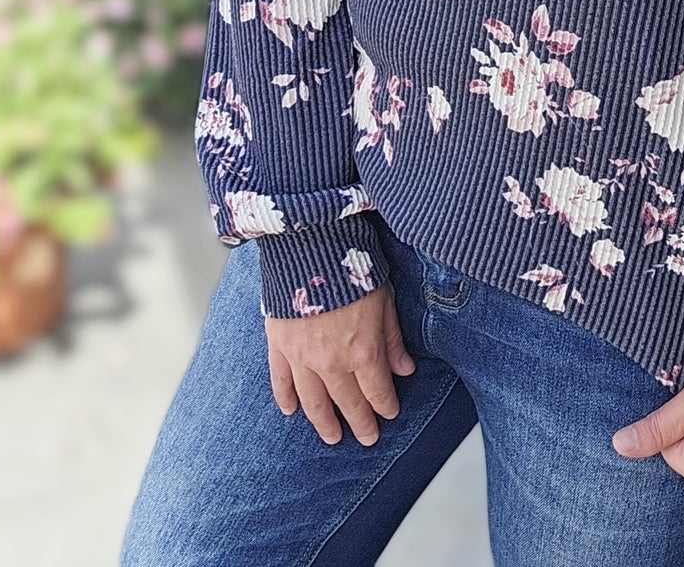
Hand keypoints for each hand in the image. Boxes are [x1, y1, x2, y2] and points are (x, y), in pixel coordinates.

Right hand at [265, 282, 414, 445]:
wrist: (311, 246)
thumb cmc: (353, 267)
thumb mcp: (385, 299)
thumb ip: (392, 338)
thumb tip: (405, 369)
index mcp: (363, 351)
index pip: (377, 392)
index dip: (385, 406)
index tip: (389, 414)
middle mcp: (332, 363)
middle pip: (348, 403)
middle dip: (361, 423)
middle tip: (367, 438)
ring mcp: (302, 358)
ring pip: (314, 402)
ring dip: (324, 423)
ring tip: (332, 437)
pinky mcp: (279, 346)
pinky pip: (281, 381)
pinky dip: (285, 399)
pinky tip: (291, 411)